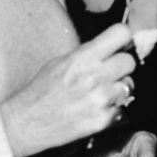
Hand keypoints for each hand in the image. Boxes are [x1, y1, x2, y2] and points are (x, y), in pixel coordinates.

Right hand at [0, 24, 135, 156]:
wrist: (26, 122)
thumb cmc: (41, 90)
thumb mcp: (60, 61)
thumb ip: (88, 53)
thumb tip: (113, 46)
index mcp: (82, 57)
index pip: (121, 33)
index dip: (124, 39)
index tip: (121, 45)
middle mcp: (94, 76)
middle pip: (130, 61)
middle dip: (122, 66)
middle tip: (111, 73)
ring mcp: (100, 99)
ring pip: (129, 86)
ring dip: (119, 89)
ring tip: (101, 94)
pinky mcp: (102, 120)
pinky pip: (122, 109)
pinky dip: (113, 110)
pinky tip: (96, 110)